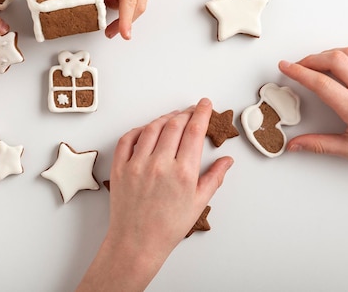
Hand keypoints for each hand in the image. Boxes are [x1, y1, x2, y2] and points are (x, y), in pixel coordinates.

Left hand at [76, 99, 233, 291]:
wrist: (137, 242)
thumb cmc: (168, 226)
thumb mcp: (198, 203)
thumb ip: (214, 177)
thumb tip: (227, 160)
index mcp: (183, 173)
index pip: (195, 131)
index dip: (202, 113)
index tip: (205, 104)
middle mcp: (160, 164)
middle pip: (174, 125)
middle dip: (186, 113)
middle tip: (192, 110)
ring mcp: (137, 164)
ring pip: (152, 127)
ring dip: (165, 118)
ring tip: (173, 118)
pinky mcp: (120, 167)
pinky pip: (128, 139)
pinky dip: (139, 129)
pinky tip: (147, 129)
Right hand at [279, 47, 347, 163]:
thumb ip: (320, 145)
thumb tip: (296, 145)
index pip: (321, 83)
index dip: (298, 72)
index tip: (286, 67)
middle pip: (334, 60)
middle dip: (311, 59)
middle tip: (299, 65)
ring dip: (329, 53)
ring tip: (318, 61)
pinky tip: (344, 59)